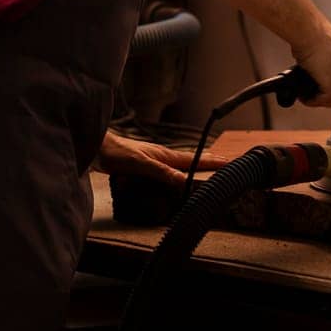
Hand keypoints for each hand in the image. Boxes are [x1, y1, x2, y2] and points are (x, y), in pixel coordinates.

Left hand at [97, 131, 230, 186]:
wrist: (98, 148)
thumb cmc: (118, 153)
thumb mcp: (142, 165)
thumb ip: (163, 173)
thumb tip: (186, 182)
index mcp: (167, 156)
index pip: (196, 159)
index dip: (214, 162)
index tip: (232, 163)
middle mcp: (164, 157)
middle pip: (192, 160)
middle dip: (210, 163)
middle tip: (227, 165)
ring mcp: (155, 160)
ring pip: (182, 164)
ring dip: (196, 167)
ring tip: (209, 169)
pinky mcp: (146, 166)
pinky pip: (170, 169)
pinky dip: (180, 172)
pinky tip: (177, 175)